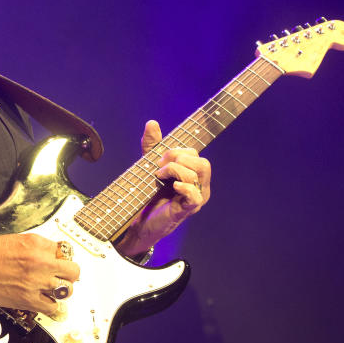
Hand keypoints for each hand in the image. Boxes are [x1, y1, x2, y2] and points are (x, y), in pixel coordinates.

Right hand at [0, 233, 79, 316]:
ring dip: (61, 290)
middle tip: (62, 275)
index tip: (60, 261)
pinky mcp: (28, 300)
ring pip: (66, 291)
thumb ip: (39, 247)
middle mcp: (40, 263)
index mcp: (37, 244)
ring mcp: (35, 283)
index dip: (63, 257)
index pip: (66, 250)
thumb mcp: (18, 239)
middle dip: (69, 273)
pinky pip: (52, 307)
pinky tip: (45, 300)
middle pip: (73, 271)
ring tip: (53, 288)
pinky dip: (51, 305)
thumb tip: (54, 254)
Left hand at [117, 120, 210, 255]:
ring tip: (159, 176)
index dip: (176, 151)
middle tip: (159, 167)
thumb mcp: (149, 165)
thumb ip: (152, 145)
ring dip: (174, 169)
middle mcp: (200, 185)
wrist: (141, 219)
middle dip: (177, 158)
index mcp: (193, 174)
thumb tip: (152, 123)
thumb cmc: (150, 194)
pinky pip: (195, 194)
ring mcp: (196, 198)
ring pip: (197, 173)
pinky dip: (182, 186)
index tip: (158, 159)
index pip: (194, 153)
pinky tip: (171, 186)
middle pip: (201, 162)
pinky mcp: (189, 209)